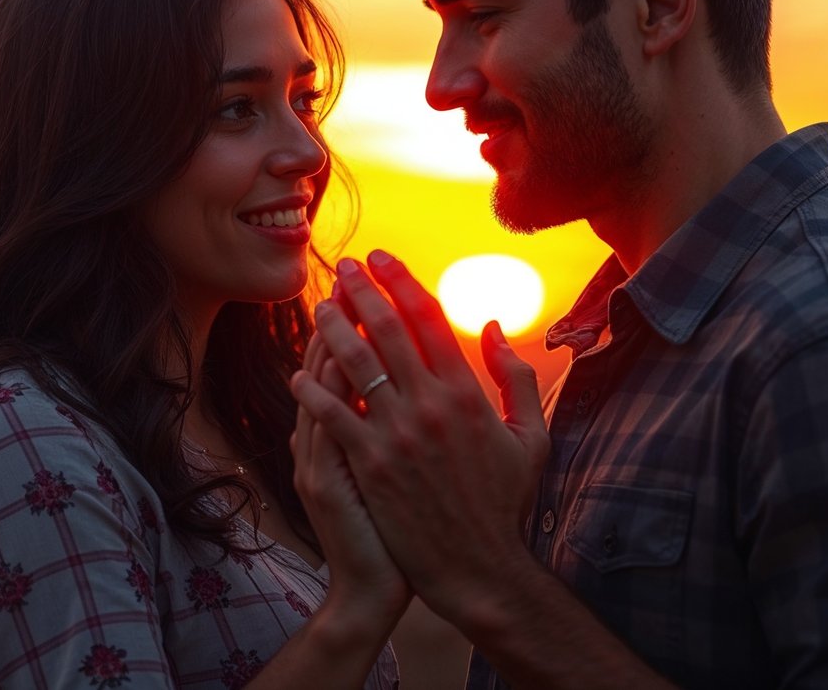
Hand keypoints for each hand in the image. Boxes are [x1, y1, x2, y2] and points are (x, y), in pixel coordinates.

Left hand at [291, 251, 550, 625]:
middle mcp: (431, 405)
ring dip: (333, 329)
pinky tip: (298, 375)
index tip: (382, 258)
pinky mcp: (371, 466)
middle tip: (343, 265)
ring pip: (356, 365)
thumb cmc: (505, 503)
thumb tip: (494, 325)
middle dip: (362, 290)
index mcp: (467, 393)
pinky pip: (334, 417)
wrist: (480, 569)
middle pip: (387, 330)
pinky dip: (313, 392)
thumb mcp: (529, 437)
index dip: (402, 281)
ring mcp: (398, 435)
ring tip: (319, 306)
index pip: (428, 318)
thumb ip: (516, 376)